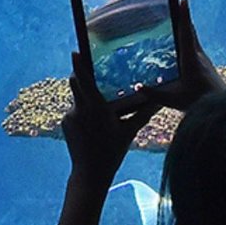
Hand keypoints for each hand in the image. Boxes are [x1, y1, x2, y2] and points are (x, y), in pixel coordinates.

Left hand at [61, 54, 159, 185]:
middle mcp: (80, 109)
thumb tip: (160, 101)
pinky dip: (81, 112)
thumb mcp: (129, 131)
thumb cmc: (113, 151)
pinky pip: (74, 111)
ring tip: (97, 114)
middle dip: (80, 74)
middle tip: (86, 67)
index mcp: (96, 108)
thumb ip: (144, 113)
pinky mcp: (65, 123)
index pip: (84, 80)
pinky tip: (91, 126)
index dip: (79, 64)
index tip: (76, 51)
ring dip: (85, 99)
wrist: (90, 173)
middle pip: (75, 83)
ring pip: (77, 99)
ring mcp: (70, 116)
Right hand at [140, 0, 225, 111]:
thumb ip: (153, 94)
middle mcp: (199, 56)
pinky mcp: (207, 65)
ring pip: (194, 39)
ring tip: (181, 16)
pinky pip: (196, 46)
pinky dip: (190, 38)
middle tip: (181, 1)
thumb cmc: (198, 103)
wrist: (223, 109)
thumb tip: (137, 87)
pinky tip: (186, 41)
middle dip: (185, 17)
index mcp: (190, 60)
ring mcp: (205, 60)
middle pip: (191, 32)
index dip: (184, 16)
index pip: (186, 33)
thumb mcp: (172, 100)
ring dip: (188, 27)